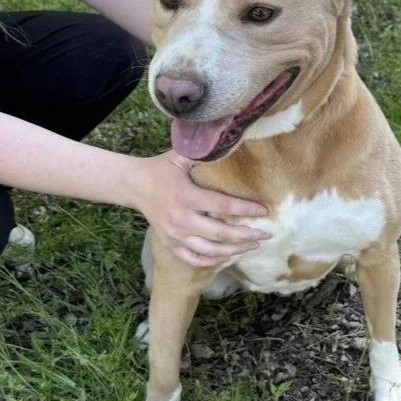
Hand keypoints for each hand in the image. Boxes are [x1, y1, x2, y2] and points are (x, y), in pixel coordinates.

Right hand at [132, 151, 270, 266]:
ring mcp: (174, 235)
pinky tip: (228, 256)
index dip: (245, 209)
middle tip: (266, 234)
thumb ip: (203, 152)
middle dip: (247, 235)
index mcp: (186, 196)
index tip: (263, 210)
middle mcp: (180, 219)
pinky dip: (213, 260)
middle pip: (221, 233)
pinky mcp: (170, 244)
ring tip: (253, 245)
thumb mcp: (180, 156)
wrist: (134, 186)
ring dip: (235, 250)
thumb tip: (228, 141)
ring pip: (211, 250)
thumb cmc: (162, 169)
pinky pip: (194, 258)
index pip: (222, 207)